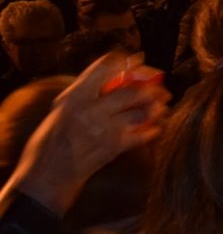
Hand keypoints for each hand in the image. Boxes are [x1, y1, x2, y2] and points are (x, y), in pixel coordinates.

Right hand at [0, 52, 169, 216]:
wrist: (48, 172)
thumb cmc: (54, 137)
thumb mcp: (63, 108)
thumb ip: (86, 92)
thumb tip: (116, 76)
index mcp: (75, 95)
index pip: (105, 67)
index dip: (127, 62)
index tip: (140, 61)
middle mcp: (90, 109)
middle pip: (131, 91)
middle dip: (152, 88)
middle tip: (162, 89)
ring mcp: (103, 128)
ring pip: (140, 112)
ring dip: (156, 109)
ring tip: (161, 107)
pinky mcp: (113, 146)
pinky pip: (142, 135)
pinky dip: (152, 130)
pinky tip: (156, 128)